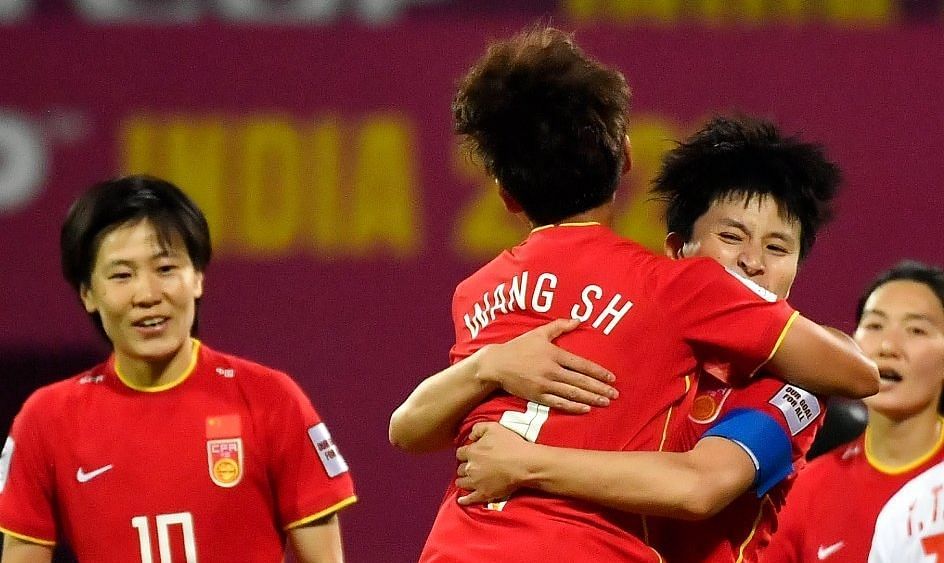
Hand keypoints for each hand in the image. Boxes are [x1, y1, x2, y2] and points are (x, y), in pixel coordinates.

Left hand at [455, 422, 533, 504]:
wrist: (524, 464)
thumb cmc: (511, 445)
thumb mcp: (493, 427)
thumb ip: (478, 428)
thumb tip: (470, 436)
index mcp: (472, 452)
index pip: (460, 453)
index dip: (465, 453)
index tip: (470, 454)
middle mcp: (471, 468)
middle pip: (460, 469)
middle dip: (465, 467)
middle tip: (472, 466)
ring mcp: (476, 482)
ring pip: (462, 483)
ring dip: (464, 480)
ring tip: (467, 480)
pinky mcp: (484, 494)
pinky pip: (470, 499)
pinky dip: (464, 500)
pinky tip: (461, 500)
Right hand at [476, 318, 616, 412]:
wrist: (497, 364)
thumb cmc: (519, 347)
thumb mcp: (539, 333)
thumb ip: (559, 326)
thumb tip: (578, 320)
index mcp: (554, 354)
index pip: (582, 364)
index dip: (598, 372)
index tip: (612, 378)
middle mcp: (551, 370)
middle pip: (581, 381)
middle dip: (600, 388)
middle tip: (615, 394)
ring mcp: (544, 385)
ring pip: (572, 393)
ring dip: (591, 398)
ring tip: (605, 402)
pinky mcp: (537, 396)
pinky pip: (559, 403)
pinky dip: (573, 406)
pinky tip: (585, 408)